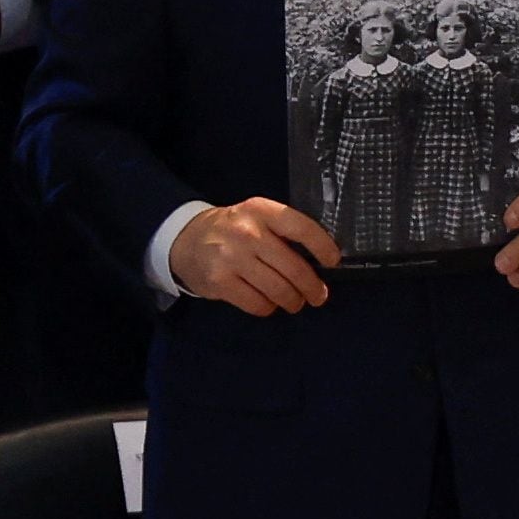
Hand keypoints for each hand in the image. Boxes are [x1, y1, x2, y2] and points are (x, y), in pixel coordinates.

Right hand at [167, 198, 339, 314]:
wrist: (186, 238)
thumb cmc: (232, 229)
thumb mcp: (256, 217)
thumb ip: (283, 232)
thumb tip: (320, 261)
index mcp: (260, 210)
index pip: (300, 227)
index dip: (322, 246)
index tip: (332, 261)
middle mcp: (247, 232)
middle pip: (294, 267)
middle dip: (312, 287)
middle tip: (317, 295)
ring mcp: (231, 257)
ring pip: (279, 290)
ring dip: (292, 301)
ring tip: (293, 301)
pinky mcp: (220, 282)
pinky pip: (259, 305)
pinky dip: (268, 308)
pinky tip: (266, 301)